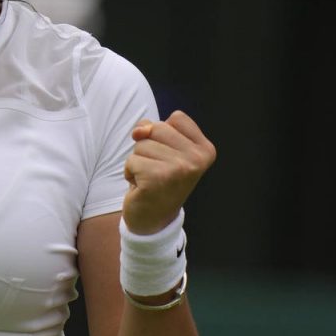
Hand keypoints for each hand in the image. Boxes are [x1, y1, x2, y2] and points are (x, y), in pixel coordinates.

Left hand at [122, 110, 215, 234]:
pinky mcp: (159, 178)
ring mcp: (180, 169)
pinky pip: (131, 160)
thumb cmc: (158, 177)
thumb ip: (152, 129)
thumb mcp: (163, 147)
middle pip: (157, 128)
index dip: (164, 133)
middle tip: (157, 168)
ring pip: (142, 144)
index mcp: (205, 149)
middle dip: (148, 146)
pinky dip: (130, 172)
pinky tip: (142, 186)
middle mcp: (198, 159)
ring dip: (139, 161)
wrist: (153, 218)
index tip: (170, 155)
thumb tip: (139, 131)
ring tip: (150, 178)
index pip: (177, 117)